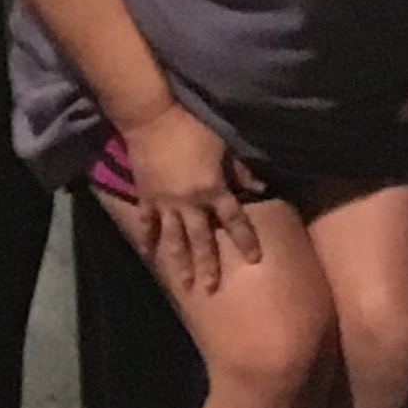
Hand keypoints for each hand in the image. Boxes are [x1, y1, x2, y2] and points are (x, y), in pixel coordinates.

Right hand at [119, 105, 262, 294]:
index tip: (254, 260)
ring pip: (173, 239)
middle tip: (211, 289)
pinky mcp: (145, 196)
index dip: (245, 240)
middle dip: (208, 264)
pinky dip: (147, 239)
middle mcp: (189, 202)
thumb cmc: (193, 127)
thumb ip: (242, 169)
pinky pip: (146, 223)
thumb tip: (263, 187)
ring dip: (179, 262)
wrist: (152, 118)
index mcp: (213, 189)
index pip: (235, 220)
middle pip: (201, 239)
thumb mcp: (224, 145)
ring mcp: (164, 203)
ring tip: (184, 283)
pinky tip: (148, 254)